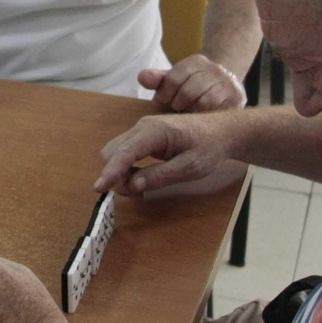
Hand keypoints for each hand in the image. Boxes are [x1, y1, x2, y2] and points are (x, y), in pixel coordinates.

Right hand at [94, 112, 238, 195]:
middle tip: (135, 196)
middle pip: (113, 151)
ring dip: (119, 174)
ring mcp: (141, 130)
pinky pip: (125, 153)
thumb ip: (160, 175)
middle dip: (115, 175)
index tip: (99, 188)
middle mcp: (143, 127)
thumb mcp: (190, 167)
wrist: (222, 131)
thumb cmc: (210, 147)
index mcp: (155, 131)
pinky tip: (139, 181)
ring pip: (116, 152)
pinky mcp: (143, 137)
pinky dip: (125, 169)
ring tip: (139, 191)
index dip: (111, 171)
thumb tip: (133, 185)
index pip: (125, 151)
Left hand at [138, 54, 244, 111]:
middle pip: (188, 91)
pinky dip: (206, 117)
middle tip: (177, 110)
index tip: (164, 102)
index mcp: (196, 61)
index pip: (173, 78)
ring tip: (189, 114)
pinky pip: (217, 111)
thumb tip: (142, 77)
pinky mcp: (238, 98)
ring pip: (204, 102)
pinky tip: (202, 119)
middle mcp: (214, 69)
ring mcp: (228, 83)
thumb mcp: (172, 81)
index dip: (164, 94)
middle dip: (178, 104)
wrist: (224, 90)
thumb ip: (157, 79)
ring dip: (192, 112)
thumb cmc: (190, 88)